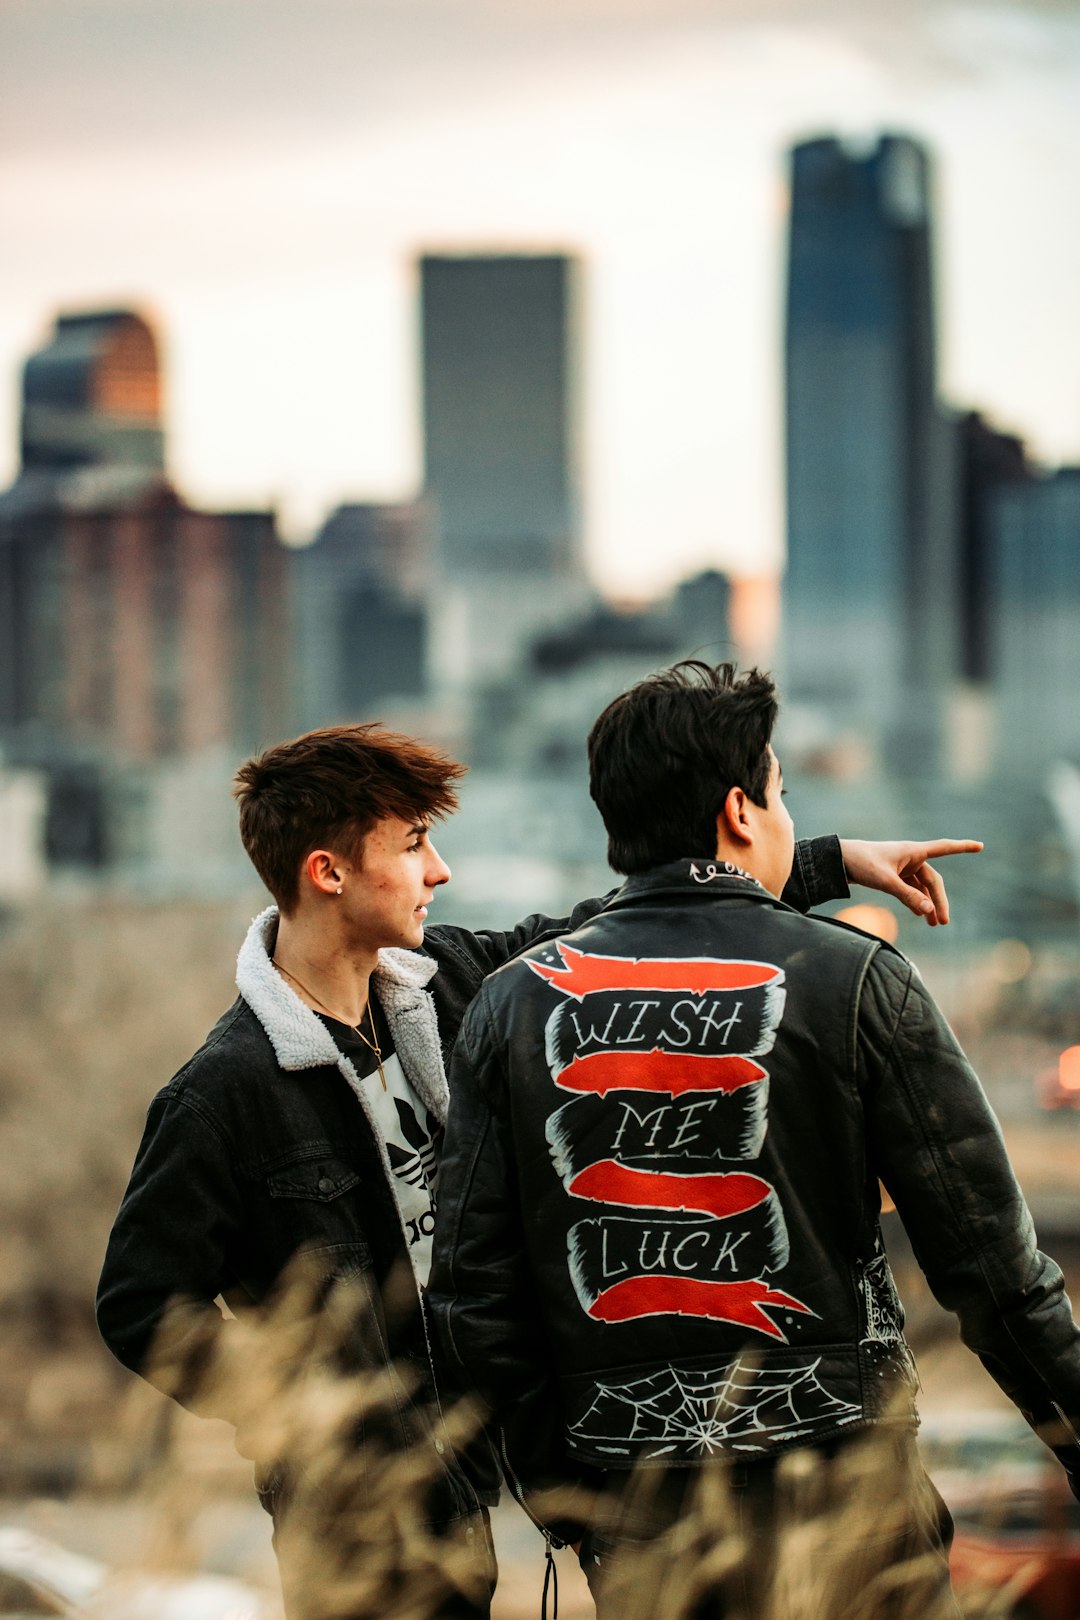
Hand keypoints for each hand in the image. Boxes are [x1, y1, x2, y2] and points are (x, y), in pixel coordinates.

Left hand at [838, 839, 982, 926]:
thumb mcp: (886, 882)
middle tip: (943, 922)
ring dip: (928, 904)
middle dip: (939, 900)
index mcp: (912, 851)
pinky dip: (916, 901)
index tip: (980, 846)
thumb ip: (908, 896)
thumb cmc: (862, 864)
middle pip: (932, 880)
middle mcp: (910, 857)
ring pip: (922, 887)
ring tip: (934, 924)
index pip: (943, 848)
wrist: (838, 861)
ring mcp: (902, 867)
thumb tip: (929, 910)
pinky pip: (911, 889)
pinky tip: (920, 914)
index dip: (962, 847)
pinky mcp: (894, 875)